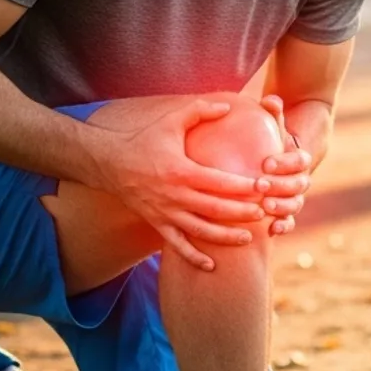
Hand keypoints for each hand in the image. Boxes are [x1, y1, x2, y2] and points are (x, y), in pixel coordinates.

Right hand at [100, 99, 264, 270]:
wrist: (106, 162)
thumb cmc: (142, 139)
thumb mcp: (170, 120)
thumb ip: (200, 110)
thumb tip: (229, 105)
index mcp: (180, 170)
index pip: (219, 182)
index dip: (243, 187)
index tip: (263, 188)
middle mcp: (174, 195)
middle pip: (214, 210)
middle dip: (242, 214)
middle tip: (264, 214)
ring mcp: (164, 212)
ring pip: (199, 231)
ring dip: (224, 237)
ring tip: (247, 239)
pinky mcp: (156, 222)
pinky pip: (176, 245)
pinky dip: (193, 257)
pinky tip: (211, 266)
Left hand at [256, 95, 311, 236]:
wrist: (283, 160)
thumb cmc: (273, 139)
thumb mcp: (274, 126)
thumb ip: (273, 114)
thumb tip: (271, 98)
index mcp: (299, 158)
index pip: (299, 161)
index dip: (284, 163)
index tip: (266, 163)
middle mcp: (301, 178)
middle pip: (298, 184)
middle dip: (280, 186)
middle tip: (260, 185)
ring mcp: (296, 196)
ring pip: (296, 203)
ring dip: (283, 207)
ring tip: (266, 207)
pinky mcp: (287, 211)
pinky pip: (290, 221)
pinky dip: (284, 226)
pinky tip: (272, 230)